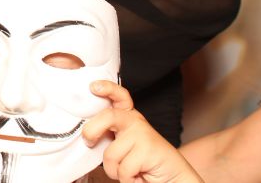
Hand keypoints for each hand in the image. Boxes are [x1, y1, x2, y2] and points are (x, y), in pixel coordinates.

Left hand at [84, 81, 202, 182]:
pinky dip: (126, 179)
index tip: (94, 87)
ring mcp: (143, 134)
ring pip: (111, 153)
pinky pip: (123, 169)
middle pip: (108, 117)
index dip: (107, 89)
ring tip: (128, 171)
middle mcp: (135, 121)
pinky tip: (138, 176)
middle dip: (92, 130)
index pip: (119, 97)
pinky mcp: (148, 149)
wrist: (173, 178)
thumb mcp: (122, 145)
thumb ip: (108, 136)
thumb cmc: (141, 164)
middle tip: (89, 141)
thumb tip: (86, 137)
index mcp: (127, 117)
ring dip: (114, 170)